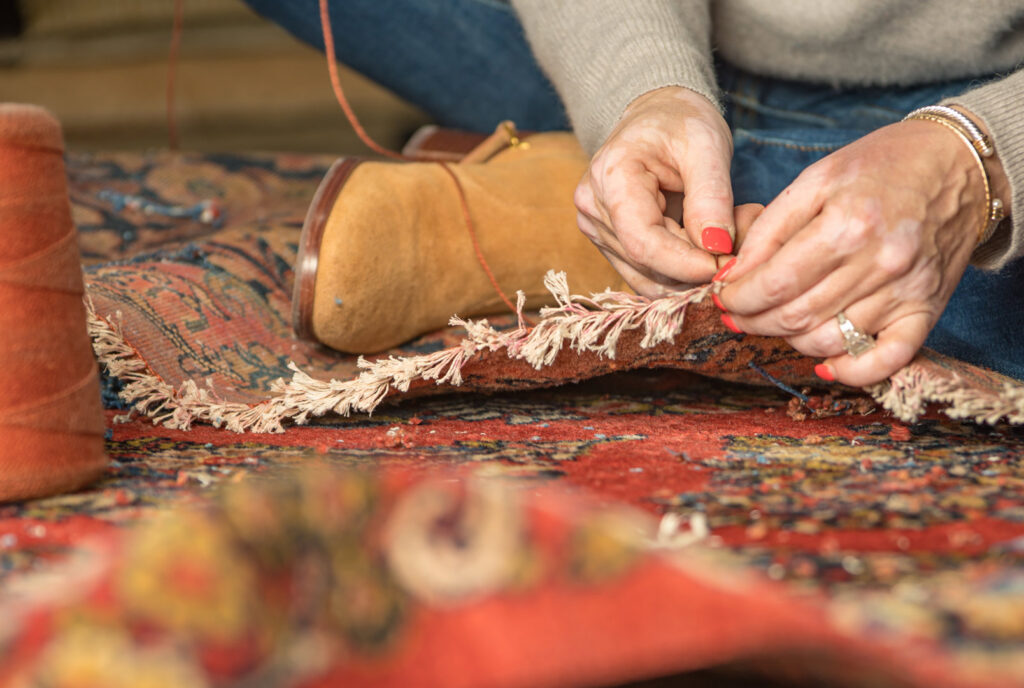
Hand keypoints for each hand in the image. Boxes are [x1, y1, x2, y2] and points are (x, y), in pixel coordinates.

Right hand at [574, 86, 735, 296]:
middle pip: (647, 263)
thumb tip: (717, 248)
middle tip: (743, 234)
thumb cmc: (680, 122)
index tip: (727, 264)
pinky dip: (682, 271)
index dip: (685, 264)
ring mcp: (597, 228)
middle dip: (698, 264)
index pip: (643, 242)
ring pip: (649, 277)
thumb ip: (711, 196)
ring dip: (693, 270)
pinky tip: (705, 245)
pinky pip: (647, 275)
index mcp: (612, 177)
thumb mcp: (707, 145)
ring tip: (726, 234)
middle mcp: (594, 208)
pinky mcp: (608, 243)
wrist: (656, 117)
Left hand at [717, 119, 1008, 385]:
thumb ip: (770, 228)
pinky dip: (852, 371)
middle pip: (797, 316)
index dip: (739, 298)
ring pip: (829, 340)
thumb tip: (734, 275)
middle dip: (754, 321)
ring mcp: (906, 291)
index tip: (723, 297)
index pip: (775, 283)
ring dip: (789, 340)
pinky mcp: (927, 310)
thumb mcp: (817, 179)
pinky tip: (824, 363)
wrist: (959, 165)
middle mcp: (879, 262)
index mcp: (847, 225)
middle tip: (737, 314)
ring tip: (773, 323)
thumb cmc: (882, 166)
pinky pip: (887, 359)